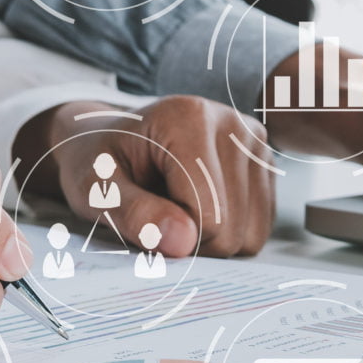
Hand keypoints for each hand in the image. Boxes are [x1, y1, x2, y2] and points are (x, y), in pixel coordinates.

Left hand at [14, 96, 273, 257]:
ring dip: (212, 239)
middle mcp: (231, 122)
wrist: (111, 140)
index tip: (142, 215)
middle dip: (193, 241)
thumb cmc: (99, 165)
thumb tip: (184, 244)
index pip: (208, 215)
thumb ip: (135, 214)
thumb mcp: (96, 190)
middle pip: (232, 228)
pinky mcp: (265, 160)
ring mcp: (254, 140)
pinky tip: (202, 205)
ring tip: (178, 207)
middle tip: (157, 214)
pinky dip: (230, 232)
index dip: (172, 235)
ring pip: (251, 234)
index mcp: (188, 119)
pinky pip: (260, 228)